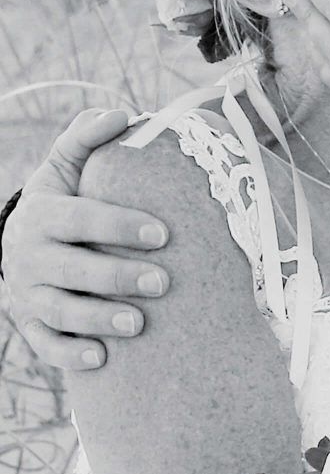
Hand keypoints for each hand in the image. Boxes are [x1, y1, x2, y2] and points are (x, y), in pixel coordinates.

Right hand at [3, 110, 171, 371]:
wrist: (22, 242)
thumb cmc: (62, 201)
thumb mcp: (66, 167)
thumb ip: (86, 139)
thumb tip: (120, 115)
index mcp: (42, 214)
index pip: (79, 218)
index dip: (118, 225)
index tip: (163, 233)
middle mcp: (29, 256)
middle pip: (71, 269)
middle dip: (116, 276)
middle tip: (163, 282)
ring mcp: (27, 294)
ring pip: (58, 311)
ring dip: (97, 318)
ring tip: (138, 323)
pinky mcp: (30, 325)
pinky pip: (45, 346)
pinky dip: (70, 355)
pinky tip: (103, 358)